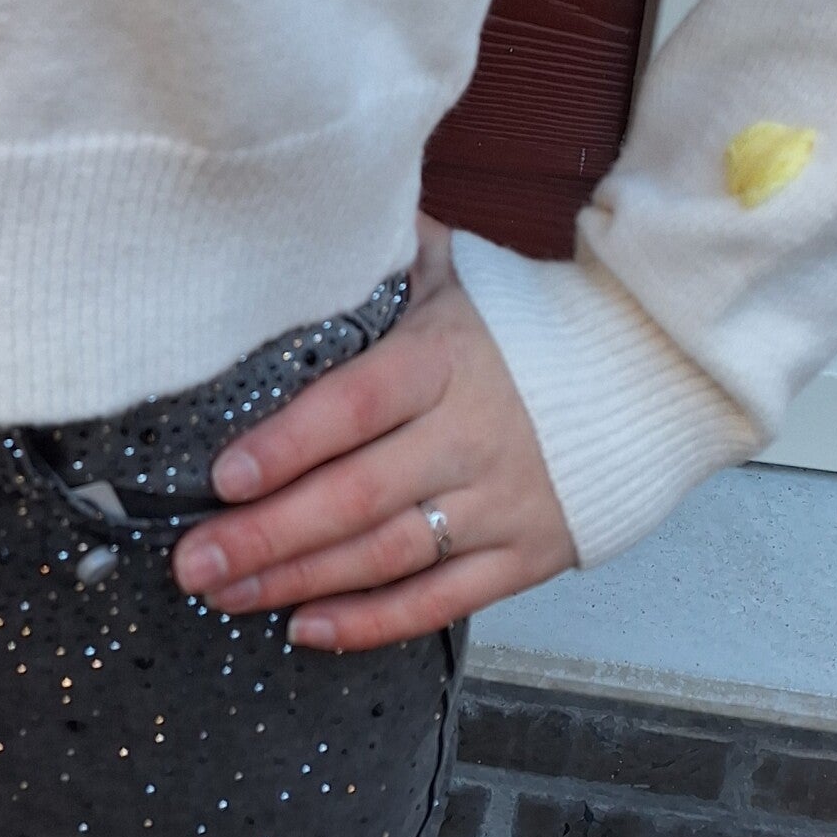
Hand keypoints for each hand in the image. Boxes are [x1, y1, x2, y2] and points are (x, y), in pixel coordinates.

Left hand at [170, 215, 575, 648]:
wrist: (644, 374)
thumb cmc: (523, 320)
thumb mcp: (453, 271)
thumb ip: (381, 250)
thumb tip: (304, 209)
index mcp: (442, 361)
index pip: (354, 408)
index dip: (287, 446)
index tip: (222, 477)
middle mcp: (469, 437)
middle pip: (356, 498)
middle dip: (265, 536)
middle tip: (191, 563)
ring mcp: (500, 504)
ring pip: (386, 557)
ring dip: (298, 581)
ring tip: (225, 594)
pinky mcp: (526, 557)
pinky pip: (439, 602)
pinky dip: (371, 622)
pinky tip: (305, 628)